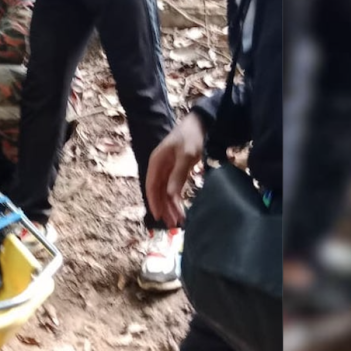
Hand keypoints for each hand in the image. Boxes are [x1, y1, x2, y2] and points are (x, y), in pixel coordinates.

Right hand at [145, 113, 205, 227]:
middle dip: (164, 208)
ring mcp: (166, 170)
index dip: (153, 202)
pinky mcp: (175, 171)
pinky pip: (173, 189)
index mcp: (156, 162)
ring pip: (165, 192)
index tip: (158, 217)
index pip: (151, 186)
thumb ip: (177, 175)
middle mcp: (158, 167)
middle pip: (158, 192)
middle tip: (173, 225)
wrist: (199, 125)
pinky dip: (176, 200)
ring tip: (178, 221)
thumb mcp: (186, 156)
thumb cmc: (190, 138)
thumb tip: (170, 195)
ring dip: (170, 207)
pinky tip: (180, 209)